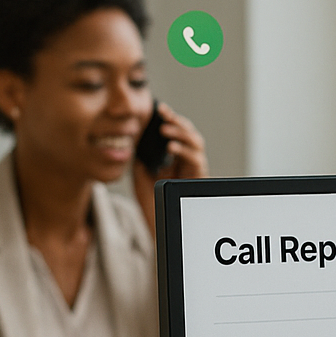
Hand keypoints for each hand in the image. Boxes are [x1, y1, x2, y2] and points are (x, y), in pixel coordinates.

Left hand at [134, 102, 207, 233]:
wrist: (158, 228)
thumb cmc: (151, 204)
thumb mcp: (140, 174)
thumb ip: (141, 155)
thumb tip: (137, 134)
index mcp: (175, 159)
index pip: (177, 133)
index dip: (171, 119)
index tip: (159, 109)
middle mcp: (187, 163)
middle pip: (190, 134)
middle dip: (178, 122)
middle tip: (164, 114)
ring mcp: (194, 171)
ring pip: (197, 144)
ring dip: (182, 133)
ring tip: (165, 130)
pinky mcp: (198, 181)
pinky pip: (198, 161)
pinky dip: (185, 151)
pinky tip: (170, 148)